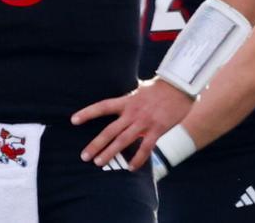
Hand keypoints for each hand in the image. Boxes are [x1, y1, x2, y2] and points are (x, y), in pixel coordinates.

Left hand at [71, 77, 194, 169]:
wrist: (180, 86)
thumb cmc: (161, 87)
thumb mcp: (140, 89)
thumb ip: (130, 97)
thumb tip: (122, 99)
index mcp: (126, 101)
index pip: (102, 107)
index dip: (87, 113)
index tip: (73, 120)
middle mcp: (132, 113)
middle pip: (109, 131)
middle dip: (96, 144)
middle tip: (84, 156)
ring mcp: (144, 122)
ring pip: (123, 141)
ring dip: (110, 153)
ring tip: (99, 163)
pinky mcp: (157, 130)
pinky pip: (145, 148)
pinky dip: (137, 159)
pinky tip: (130, 168)